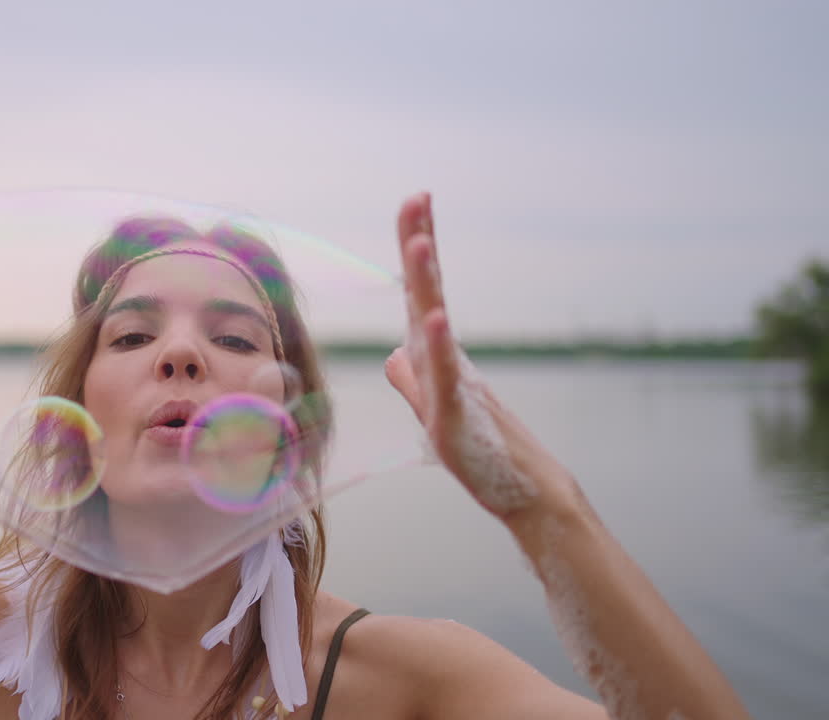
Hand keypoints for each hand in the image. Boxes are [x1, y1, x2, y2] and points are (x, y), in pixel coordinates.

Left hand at [384, 193, 576, 518]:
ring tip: (420, 241)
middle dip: (420, 244)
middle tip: (417, 196)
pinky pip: (446, 377)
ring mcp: (454, 385)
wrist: (524, 493)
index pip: (422, 293)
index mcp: (437, 356)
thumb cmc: (482, 452)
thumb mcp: (434, 411)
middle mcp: (447, 360)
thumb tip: (395, 354)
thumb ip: (415, 380)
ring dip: (427, 283)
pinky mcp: (456, 416)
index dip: (416, 250)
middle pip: (428, 294)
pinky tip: (435, 319)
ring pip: (434, 326)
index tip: (415, 203)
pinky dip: (440, 347)